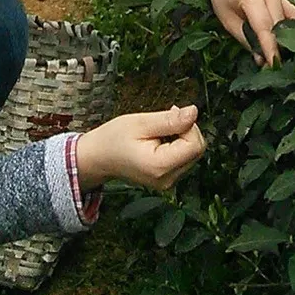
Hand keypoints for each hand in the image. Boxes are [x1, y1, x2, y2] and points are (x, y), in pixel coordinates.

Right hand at [74, 105, 204, 190]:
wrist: (98, 157)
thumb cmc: (114, 139)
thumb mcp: (140, 122)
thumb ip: (170, 120)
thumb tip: (194, 112)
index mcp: (160, 166)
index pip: (195, 144)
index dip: (188, 125)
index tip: (170, 116)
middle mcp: (166, 179)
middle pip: (196, 149)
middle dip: (186, 130)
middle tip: (162, 121)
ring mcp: (167, 182)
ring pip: (192, 153)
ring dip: (181, 137)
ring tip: (158, 132)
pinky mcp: (167, 179)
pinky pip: (184, 158)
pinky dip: (177, 145)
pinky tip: (160, 140)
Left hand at [206, 0, 294, 66]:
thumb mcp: (227, 19)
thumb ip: (245, 39)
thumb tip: (261, 60)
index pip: (264, 26)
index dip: (270, 48)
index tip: (274, 65)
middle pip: (280, 24)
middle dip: (280, 46)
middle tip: (276, 68)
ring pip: (291, 18)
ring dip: (290, 37)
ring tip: (285, 56)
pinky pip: (294, 11)